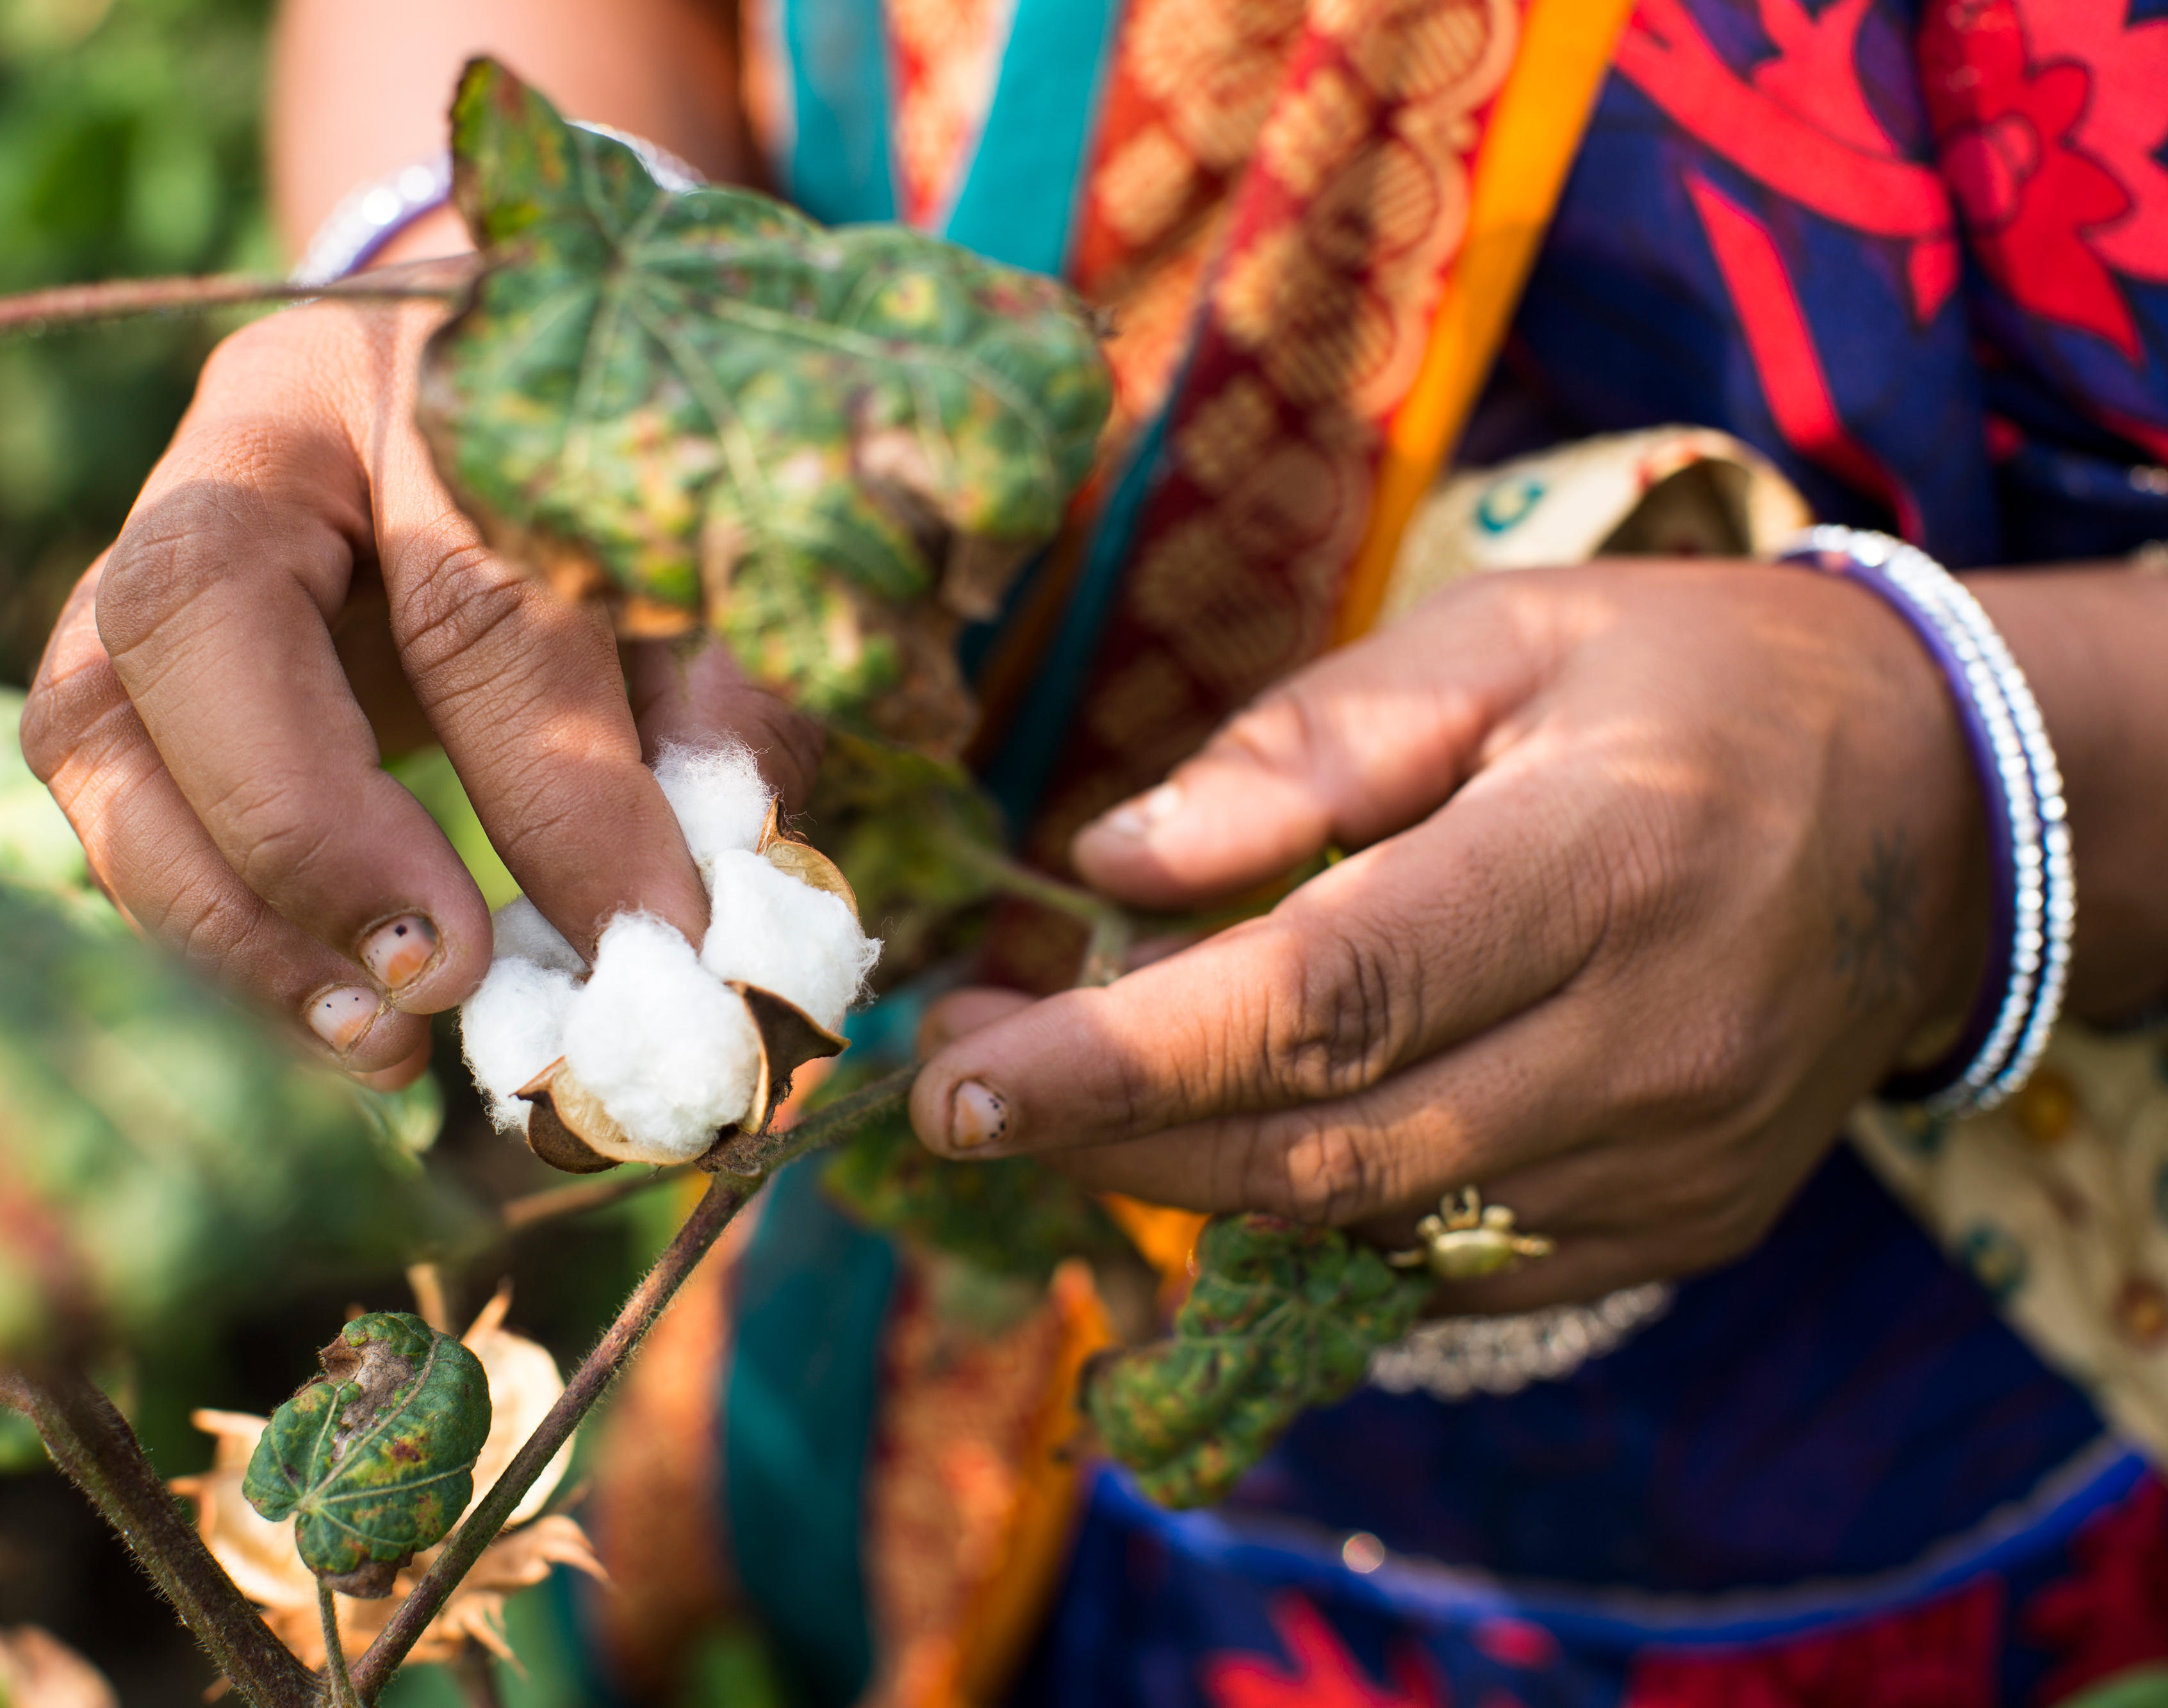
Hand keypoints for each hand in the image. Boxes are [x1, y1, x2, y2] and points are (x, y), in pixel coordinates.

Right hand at [22, 267, 817, 1084]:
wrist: (499, 375)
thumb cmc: (629, 471)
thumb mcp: (715, 559)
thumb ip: (728, 700)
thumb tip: (723, 902)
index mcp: (428, 369)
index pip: (470, 591)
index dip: (554, 788)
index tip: (650, 942)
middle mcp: (253, 435)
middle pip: (195, 613)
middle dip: (307, 833)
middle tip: (436, 987)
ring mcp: (150, 535)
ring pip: (95, 719)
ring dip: (221, 914)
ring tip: (373, 1045)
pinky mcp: (121, 655)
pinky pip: (109, 789)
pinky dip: (207, 920)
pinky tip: (325, 1011)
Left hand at [910, 561, 1991, 1309]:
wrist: (1934, 810)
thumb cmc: (1691, 683)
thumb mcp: (1502, 635)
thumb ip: (1303, 749)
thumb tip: (1110, 865)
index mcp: (1606, 862)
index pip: (1322, 1000)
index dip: (1119, 1057)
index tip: (952, 1071)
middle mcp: (1652, 1044)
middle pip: (1322, 1149)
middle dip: (1109, 1136)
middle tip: (959, 1081)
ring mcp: (1676, 1165)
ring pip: (1370, 1229)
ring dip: (1185, 1182)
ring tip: (1066, 1093)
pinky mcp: (1680, 1229)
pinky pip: (1446, 1267)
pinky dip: (1312, 1214)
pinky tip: (1233, 1136)